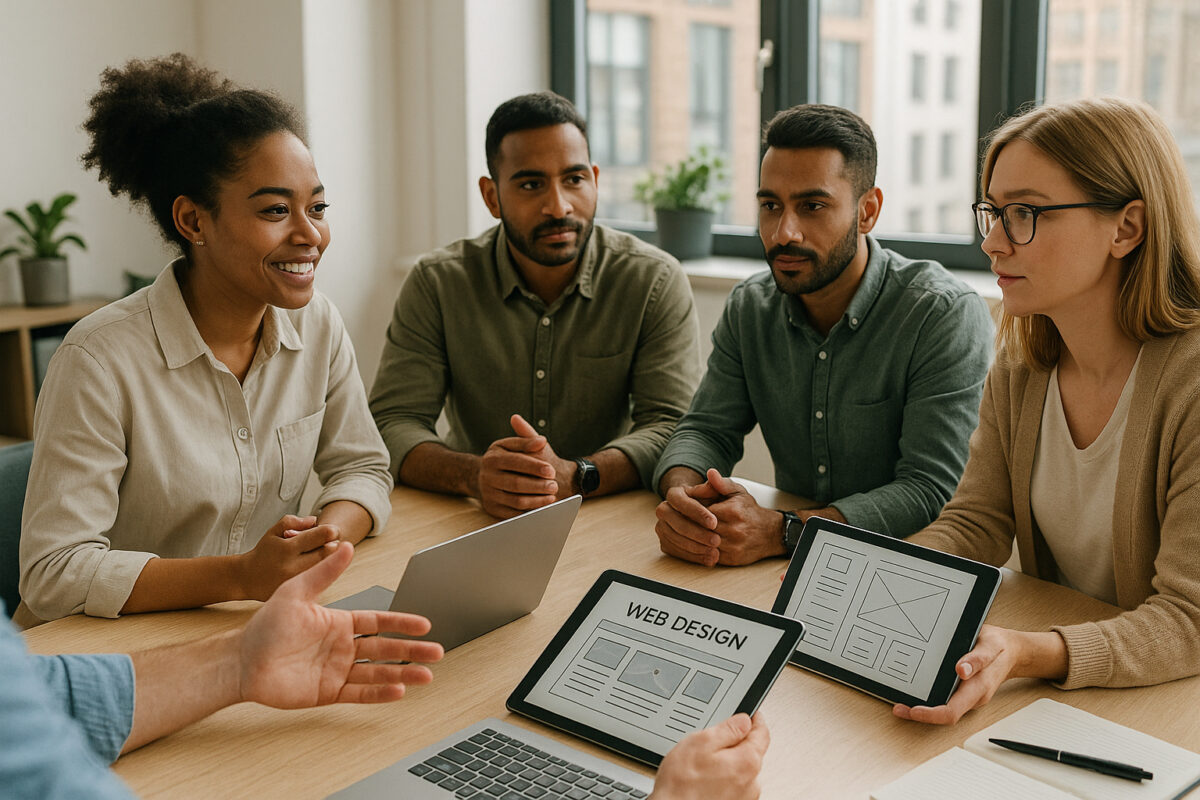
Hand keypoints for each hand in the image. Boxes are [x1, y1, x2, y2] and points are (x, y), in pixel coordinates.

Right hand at [236, 515, 340, 600]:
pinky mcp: (297, 594)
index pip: (319, 537)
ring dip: (330, 559)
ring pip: (325, 568)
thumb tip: (315, 520)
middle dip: (334, 545)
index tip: (333, 531)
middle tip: (332, 541)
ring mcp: (295, 583)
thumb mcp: (273, 531)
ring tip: (323, 553)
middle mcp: (292, 567)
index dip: (331, 531)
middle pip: (327, 553)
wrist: (247, 578)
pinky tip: (317, 568)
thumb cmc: (264, 552)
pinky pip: (318, 582)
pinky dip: (321, 572)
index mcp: (287, 549)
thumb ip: (293, 522)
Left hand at [238, 541, 443, 706]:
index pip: (378, 622)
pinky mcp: (327, 693)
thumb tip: (345, 545)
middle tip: (437, 652)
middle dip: (412, 650)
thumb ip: (324, 572)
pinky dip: (379, 693)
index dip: (401, 623)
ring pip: (378, 672)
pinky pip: (359, 692)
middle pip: (385, 648)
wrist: (241, 661)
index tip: (424, 624)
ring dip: (402, 673)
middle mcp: (342, 647)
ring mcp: (336, 671)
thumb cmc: (264, 626)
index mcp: (339, 623)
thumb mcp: (296, 592)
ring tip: (426, 676)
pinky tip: (398, 691)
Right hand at [476, 414, 572, 517]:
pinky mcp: (492, 509)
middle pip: (516, 483)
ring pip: (516, 501)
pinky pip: (513, 514)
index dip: (534, 467)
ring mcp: (488, 494)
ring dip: (537, 500)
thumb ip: (527, 441)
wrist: (484, 476)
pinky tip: (542, 507)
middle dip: (538, 486)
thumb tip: (541, 441)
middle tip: (554, 486)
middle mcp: (487, 476)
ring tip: (551, 496)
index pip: (515, 462)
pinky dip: (529, 512)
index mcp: (492, 458)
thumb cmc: (504, 459)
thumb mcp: (511, 445)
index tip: (551, 471)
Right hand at [651, 712, 768, 799]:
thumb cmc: (682, 784)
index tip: (751, 714)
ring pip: (741, 769)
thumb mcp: (701, 742)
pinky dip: (723, 779)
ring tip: (703, 767)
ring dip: (728, 763)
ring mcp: (744, 797)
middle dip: (735, 744)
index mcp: (747, 762)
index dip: (755, 719)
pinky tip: (704, 780)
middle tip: (711, 744)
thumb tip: (744, 720)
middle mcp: (752, 783)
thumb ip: (728, 728)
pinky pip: (734, 785)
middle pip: (751, 752)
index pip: (762, 733)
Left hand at [656, 469, 784, 566]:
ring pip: (701, 544)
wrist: (768, 533)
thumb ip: (721, 483)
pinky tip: (688, 543)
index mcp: (732, 511)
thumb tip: (710, 473)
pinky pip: (707, 556)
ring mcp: (732, 547)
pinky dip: (695, 550)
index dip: (688, 511)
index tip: (678, 508)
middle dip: (685, 524)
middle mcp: (733, 530)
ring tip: (677, 531)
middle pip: (699, 529)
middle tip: (672, 520)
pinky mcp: (730, 560)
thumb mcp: (737, 491)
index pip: (701, 512)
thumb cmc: (748, 510)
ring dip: (688, 539)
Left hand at [892, 626, 1066, 724]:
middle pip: (945, 715)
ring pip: (945, 709)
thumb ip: (977, 658)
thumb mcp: (990, 645)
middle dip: (921, 714)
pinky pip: (947, 701)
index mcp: (978, 688)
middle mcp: (972, 697)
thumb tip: (962, 670)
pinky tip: (916, 693)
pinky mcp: (964, 692)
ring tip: (902, 702)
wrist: (1012, 651)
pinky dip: (930, 700)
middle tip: (898, 708)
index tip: (913, 710)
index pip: (952, 710)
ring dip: (923, 710)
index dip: (931, 714)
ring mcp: (968, 696)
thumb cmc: (999, 647)